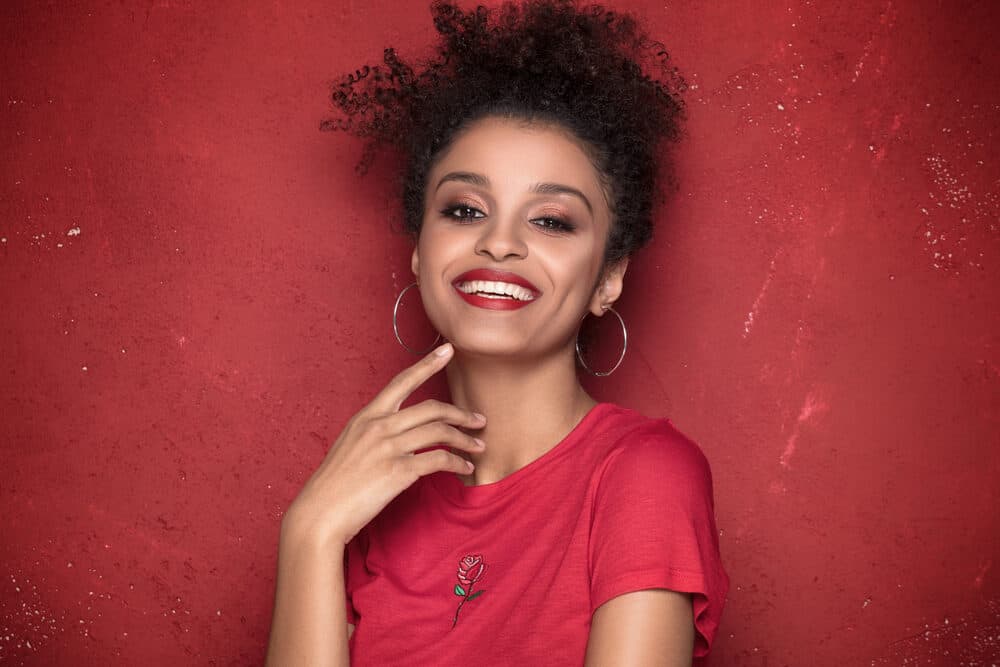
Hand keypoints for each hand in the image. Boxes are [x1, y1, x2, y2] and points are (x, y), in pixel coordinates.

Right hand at [283, 342, 484, 548]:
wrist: (320, 513)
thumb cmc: (334, 484)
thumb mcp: (350, 445)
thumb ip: (374, 434)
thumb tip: (398, 433)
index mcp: (367, 416)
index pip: (402, 382)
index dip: (427, 363)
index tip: (448, 349)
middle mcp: (379, 426)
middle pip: (432, 408)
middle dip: (461, 413)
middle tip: (479, 420)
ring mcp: (388, 447)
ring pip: (440, 432)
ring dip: (465, 439)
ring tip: (479, 446)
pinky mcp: (398, 471)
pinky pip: (438, 460)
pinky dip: (457, 463)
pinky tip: (465, 468)